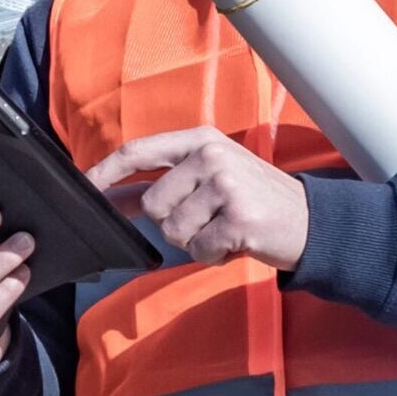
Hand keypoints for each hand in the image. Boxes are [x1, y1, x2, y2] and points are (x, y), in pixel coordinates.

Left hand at [85, 126, 308, 269]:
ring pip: (173, 231)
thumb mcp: (207, 177)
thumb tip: (107, 196)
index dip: (106, 172)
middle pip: (152, 204)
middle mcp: (211, 156)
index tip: (84, 188)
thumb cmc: (251, 200)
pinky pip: (200, 250)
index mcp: (200, 139)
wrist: (312, 222)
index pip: (138, 151)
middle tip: (207, 219)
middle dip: (172, 223)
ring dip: (195, 241)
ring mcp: (227, 185)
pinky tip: (237, 242)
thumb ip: (160, 183)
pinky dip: (214, 256)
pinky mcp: (240, 218)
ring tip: (224, 229)